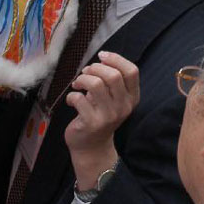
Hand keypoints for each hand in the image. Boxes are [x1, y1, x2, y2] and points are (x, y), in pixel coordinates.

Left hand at [64, 51, 138, 188]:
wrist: (92, 147)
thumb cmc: (100, 114)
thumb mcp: (112, 98)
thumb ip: (111, 80)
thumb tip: (101, 59)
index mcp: (132, 98)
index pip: (132, 71)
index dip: (116, 59)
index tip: (101, 56)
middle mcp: (123, 107)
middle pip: (113, 75)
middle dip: (95, 68)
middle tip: (85, 73)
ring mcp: (108, 116)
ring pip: (96, 84)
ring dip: (82, 79)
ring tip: (77, 84)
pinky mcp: (92, 122)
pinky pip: (78, 98)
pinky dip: (71, 95)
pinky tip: (72, 101)